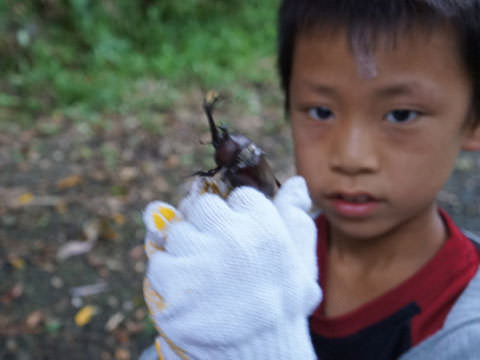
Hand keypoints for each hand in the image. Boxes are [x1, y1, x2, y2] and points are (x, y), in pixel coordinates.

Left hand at [143, 176, 321, 359]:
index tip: (241, 236)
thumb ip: (296, 217)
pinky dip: (169, 273)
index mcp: (264, 226)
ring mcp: (200, 257)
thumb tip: (297, 182)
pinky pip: (159, 260)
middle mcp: (231, 235)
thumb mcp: (300, 261)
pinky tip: (190, 291)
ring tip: (205, 276)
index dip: (239, 216)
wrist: (257, 354)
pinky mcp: (172, 281)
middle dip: (208, 225)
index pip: (239, 197)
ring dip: (187, 249)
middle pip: (203, 206)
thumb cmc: (281, 306)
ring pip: (178, 230)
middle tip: (218, 254)